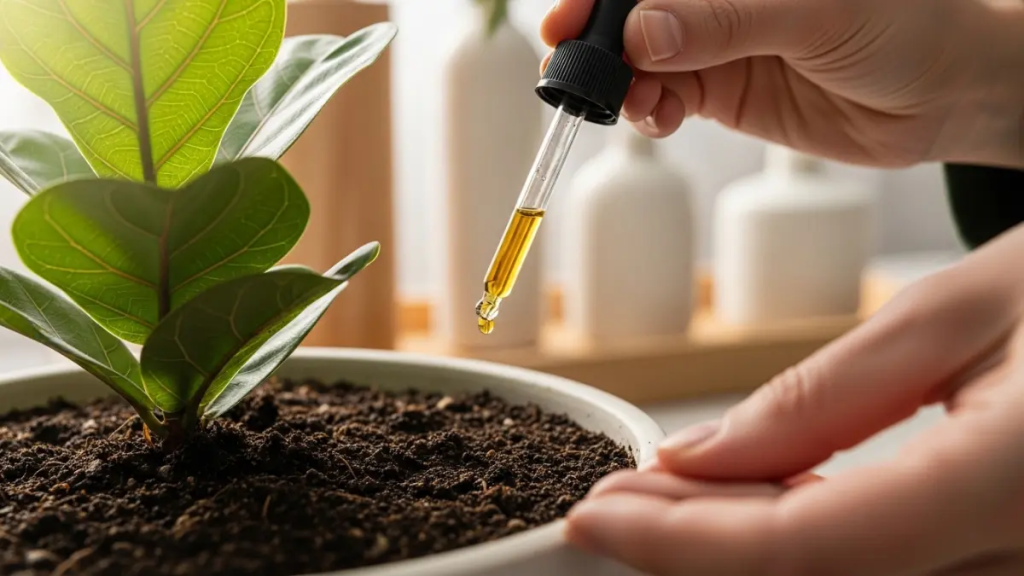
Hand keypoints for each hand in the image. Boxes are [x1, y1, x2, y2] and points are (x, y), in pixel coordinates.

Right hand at [540, 0, 1023, 168]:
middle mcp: (717, 1)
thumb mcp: (813, 13)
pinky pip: (662, 98)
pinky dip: (647, 112)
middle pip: (632, 15)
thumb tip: (643, 33)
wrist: (943, 95)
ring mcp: (714, 42)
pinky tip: (656, 118)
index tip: (570, 21)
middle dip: (598, 42)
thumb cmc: (904, 25)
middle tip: (573, 72)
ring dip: (620, 85)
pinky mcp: (719, 89)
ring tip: (630, 103)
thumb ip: (725, 21)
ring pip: (639, 60)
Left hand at [565, 220, 1023, 575]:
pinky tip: (751, 502)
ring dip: (739, 549)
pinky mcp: (1007, 559)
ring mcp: (1017, 567)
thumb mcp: (957, 315)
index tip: (592, 519)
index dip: (682, 543)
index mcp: (1012, 482)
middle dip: (694, 548)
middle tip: (615, 503)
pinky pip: (886, 568)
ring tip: (663, 497)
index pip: (806, 547)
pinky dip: (803, 541)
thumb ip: (824, 400)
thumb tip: (698, 458)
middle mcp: (1021, 554)